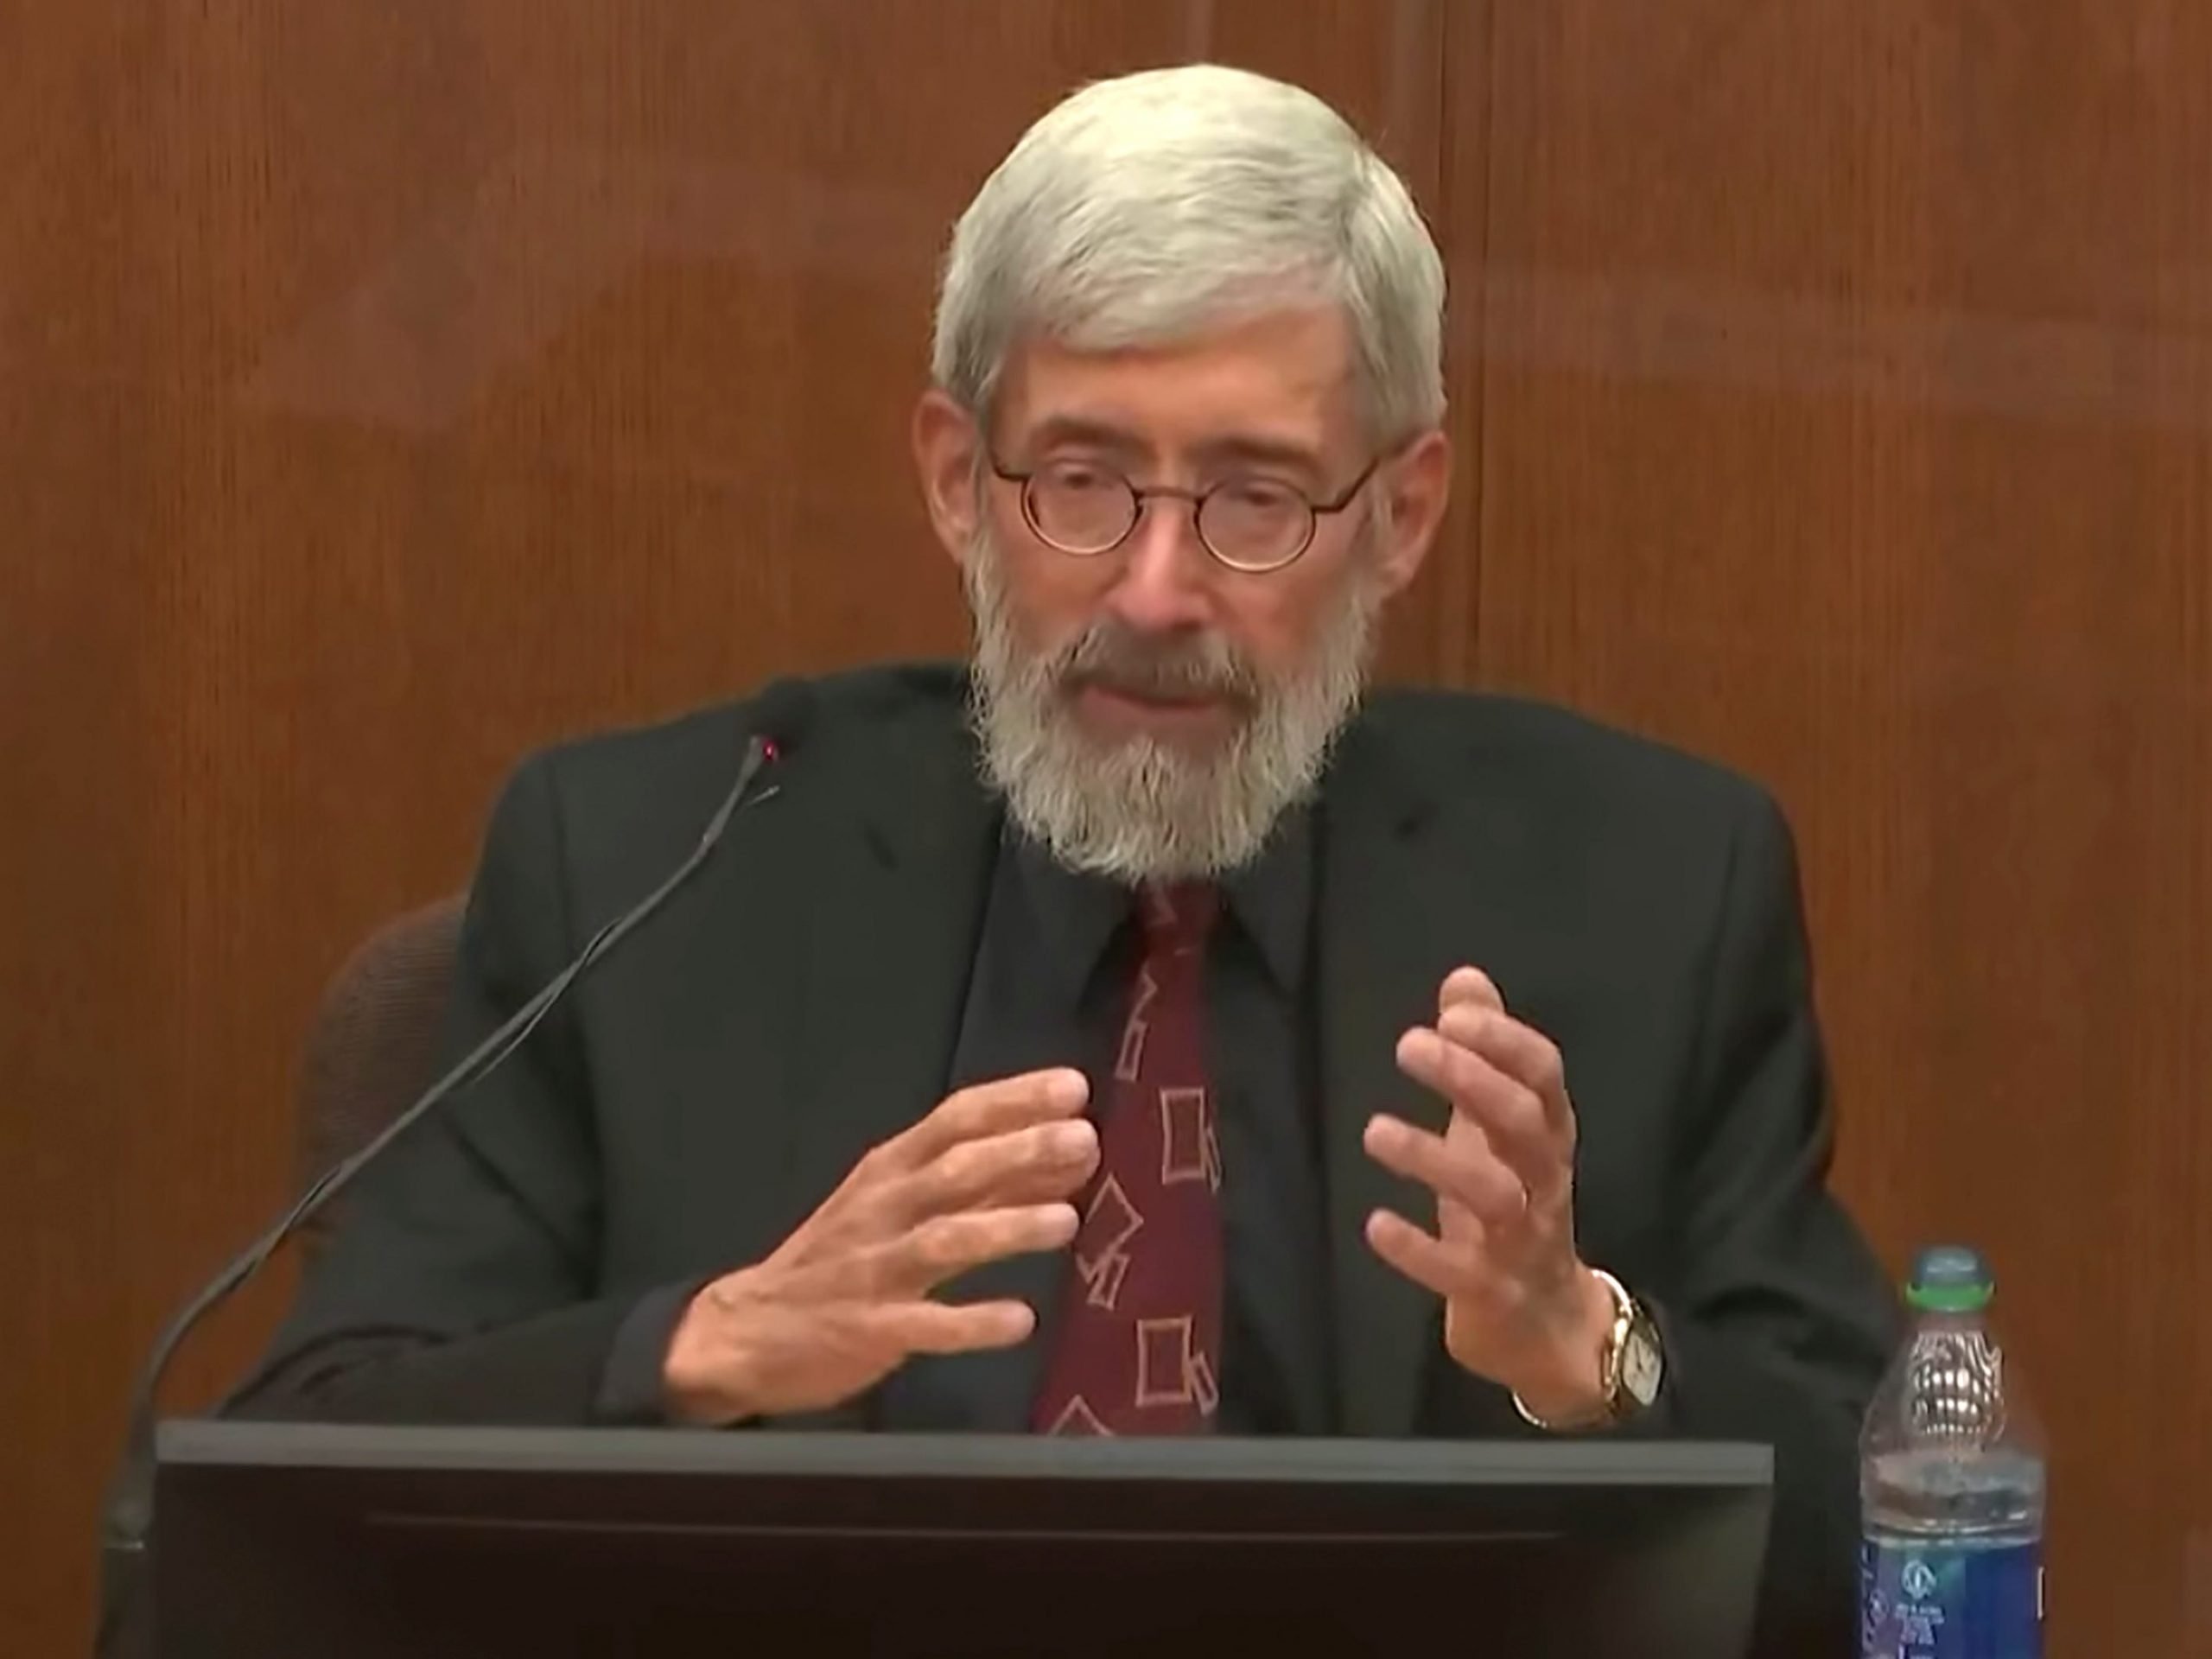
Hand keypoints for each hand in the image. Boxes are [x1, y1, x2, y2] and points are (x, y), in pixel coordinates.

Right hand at [662, 1068, 1097, 1424]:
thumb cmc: (841, 1257)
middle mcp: (884, 1208)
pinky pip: (926, 1325)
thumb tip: (1068, 1156)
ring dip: (1005, 1227)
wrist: (746, 1330)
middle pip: (955, 1171)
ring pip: (944, 1241)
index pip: (955, 1120)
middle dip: (1020, 1152)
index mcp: (890, 1169)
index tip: (1074, 1088)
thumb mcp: (901, 1204)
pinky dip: (973, 1323)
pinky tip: (1019, 1320)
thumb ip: (984, 1183)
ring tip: (1066, 1221)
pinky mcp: (870, 1329)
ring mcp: (875, 1269)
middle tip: (1084, 1140)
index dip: (1014, 1101)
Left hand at [1362, 968, 1616, 1423]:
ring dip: (1434, 1159)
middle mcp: (1544, 1181)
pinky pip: (1460, 1271)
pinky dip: (1418, 1250)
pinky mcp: (1493, 1294)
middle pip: (1521, 1123)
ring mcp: (1523, 1240)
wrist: (1547, 1327)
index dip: (1505, 1043)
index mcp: (1548, 1134)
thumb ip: (1486, 1052)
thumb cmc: (1516, 1204)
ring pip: (1494, 1195)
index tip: (1452, 1017)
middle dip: (1470, 1080)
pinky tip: (1376, 1223)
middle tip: (1407, 1046)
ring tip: (1374, 1130)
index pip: (1544, 1076)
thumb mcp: (1501, 1127)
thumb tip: (1465, 979)